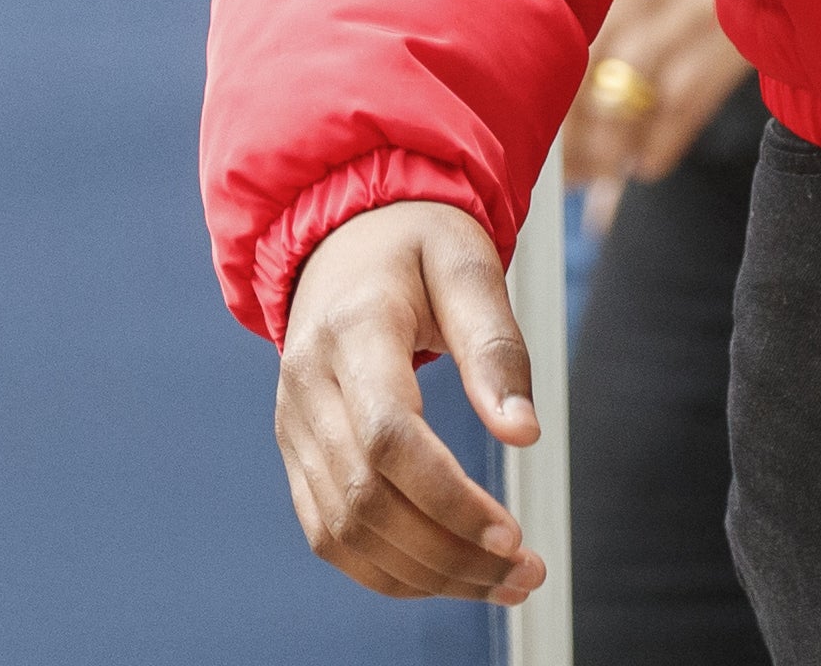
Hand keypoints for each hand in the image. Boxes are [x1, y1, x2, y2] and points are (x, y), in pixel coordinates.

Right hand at [273, 201, 544, 604]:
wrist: (343, 240)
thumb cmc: (414, 247)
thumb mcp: (466, 266)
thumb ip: (495, 346)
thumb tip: (523, 433)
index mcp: (352, 328)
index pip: (387, 436)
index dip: (447, 498)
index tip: (511, 535)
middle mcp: (307, 382)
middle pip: (367, 497)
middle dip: (451, 552)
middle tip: (526, 572)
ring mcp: (294, 422)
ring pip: (346, 530)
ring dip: (426, 573)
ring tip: (500, 581)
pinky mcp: (296, 452)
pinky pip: (330, 533)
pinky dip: (389, 569)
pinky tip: (447, 573)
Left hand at [558, 0, 744, 191]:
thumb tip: (542, 47)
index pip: (556, 46)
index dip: (539, 98)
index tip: (526, 132)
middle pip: (583, 82)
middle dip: (571, 138)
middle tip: (565, 171)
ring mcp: (679, 23)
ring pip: (626, 106)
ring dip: (609, 152)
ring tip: (598, 175)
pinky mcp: (722, 50)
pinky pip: (680, 113)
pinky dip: (660, 147)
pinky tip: (646, 164)